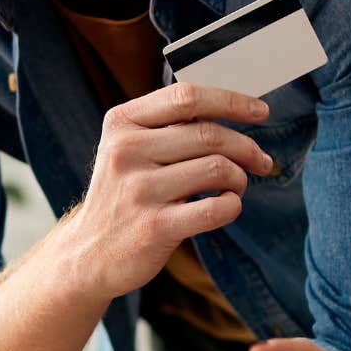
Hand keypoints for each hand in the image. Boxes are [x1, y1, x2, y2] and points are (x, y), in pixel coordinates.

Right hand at [58, 84, 273, 300]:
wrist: (89, 253)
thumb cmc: (122, 195)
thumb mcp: (128, 149)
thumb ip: (168, 126)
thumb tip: (232, 110)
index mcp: (122, 123)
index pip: (186, 97)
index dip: (231, 101)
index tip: (260, 111)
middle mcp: (126, 152)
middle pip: (208, 134)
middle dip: (246, 147)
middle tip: (261, 161)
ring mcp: (138, 191)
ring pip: (217, 169)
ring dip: (239, 178)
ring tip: (235, 187)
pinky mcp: (154, 228)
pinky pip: (215, 208)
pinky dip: (233, 205)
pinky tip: (227, 206)